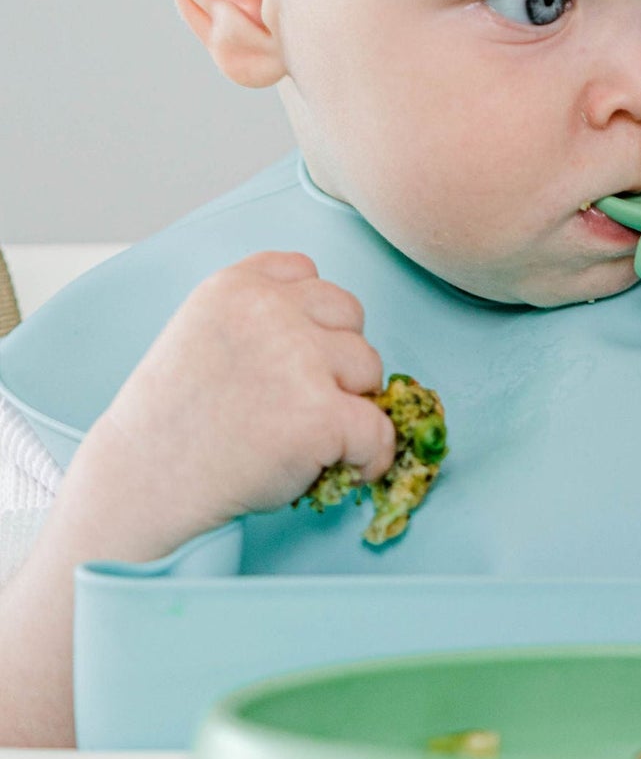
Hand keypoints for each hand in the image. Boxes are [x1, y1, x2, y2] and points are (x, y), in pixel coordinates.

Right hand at [82, 250, 395, 550]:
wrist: (143, 484)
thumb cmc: (176, 418)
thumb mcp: (203, 332)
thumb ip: (260, 313)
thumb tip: (337, 328)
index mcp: (237, 286)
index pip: (308, 273)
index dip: (310, 318)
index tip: (290, 356)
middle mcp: (270, 311)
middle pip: (351, 315)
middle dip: (337, 355)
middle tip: (299, 400)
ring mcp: (298, 361)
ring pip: (370, 368)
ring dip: (351, 402)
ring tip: (306, 433)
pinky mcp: (321, 415)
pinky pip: (379, 431)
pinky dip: (371, 456)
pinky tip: (346, 468)